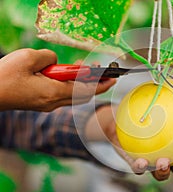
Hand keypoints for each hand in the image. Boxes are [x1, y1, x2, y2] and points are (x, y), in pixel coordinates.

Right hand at [0, 48, 115, 110]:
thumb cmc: (5, 77)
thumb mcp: (28, 58)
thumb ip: (49, 57)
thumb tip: (56, 62)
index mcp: (54, 92)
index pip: (86, 90)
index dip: (101, 84)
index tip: (113, 79)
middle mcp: (54, 102)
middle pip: (82, 94)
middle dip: (95, 83)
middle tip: (101, 72)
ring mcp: (48, 105)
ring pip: (73, 95)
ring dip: (81, 83)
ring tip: (83, 70)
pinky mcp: (42, 104)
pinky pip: (63, 95)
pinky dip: (70, 86)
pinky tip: (67, 76)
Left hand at [85, 98, 172, 180]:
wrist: (125, 116)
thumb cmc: (152, 108)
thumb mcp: (168, 100)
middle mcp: (170, 157)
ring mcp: (153, 162)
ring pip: (162, 174)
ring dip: (165, 171)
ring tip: (164, 162)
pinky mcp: (137, 164)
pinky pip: (140, 169)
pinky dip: (141, 167)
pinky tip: (141, 162)